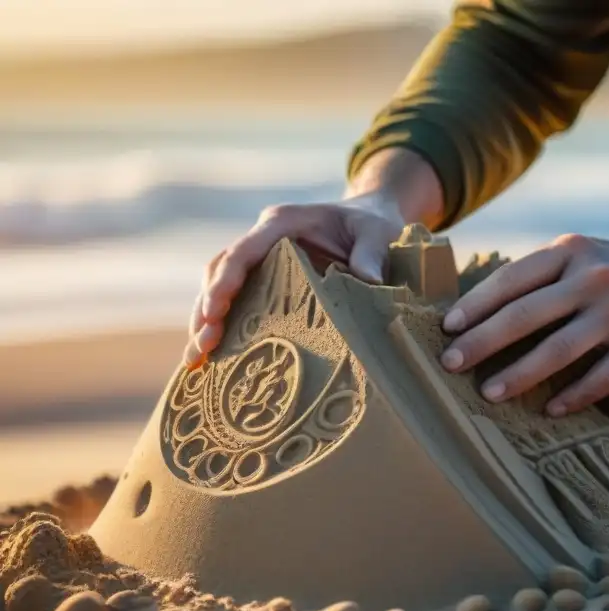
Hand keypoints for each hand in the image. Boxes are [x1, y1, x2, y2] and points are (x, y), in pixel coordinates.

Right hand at [183, 192, 404, 368]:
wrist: (369, 219)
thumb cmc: (370, 223)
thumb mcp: (377, 232)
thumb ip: (371, 253)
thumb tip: (370, 282)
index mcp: (282, 222)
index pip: (242, 252)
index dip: (224, 282)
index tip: (212, 312)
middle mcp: (262, 239)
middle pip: (221, 272)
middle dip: (207, 309)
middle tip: (202, 346)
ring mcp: (261, 260)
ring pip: (219, 287)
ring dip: (206, 322)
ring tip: (196, 358)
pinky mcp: (265, 280)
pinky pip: (237, 301)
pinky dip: (222, 327)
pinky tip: (210, 358)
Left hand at [438, 185, 608, 415]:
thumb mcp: (581, 254)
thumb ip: (541, 276)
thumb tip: (480, 313)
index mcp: (570, 252)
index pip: (512, 279)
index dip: (476, 305)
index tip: (447, 329)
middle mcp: (593, 279)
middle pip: (526, 315)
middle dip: (483, 342)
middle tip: (451, 365)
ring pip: (559, 349)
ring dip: (519, 375)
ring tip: (489, 393)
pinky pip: (602, 377)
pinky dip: (573, 396)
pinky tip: (550, 410)